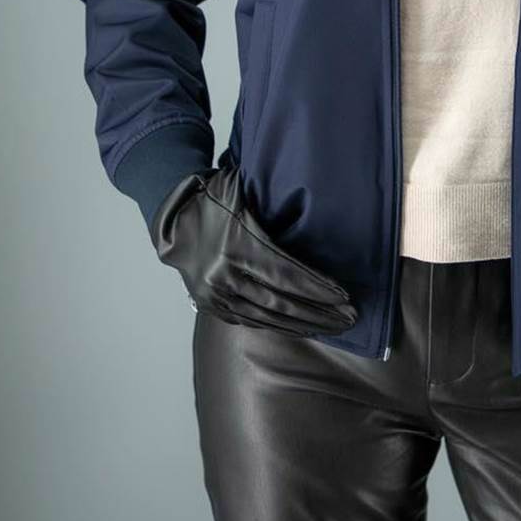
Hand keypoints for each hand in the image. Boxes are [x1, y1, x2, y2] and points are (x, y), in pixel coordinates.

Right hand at [150, 162, 358, 337]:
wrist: (170, 219)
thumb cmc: (214, 198)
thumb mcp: (243, 193)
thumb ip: (273, 204)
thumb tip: (316, 205)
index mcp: (236, 245)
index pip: (286, 275)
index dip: (317, 288)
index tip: (344, 296)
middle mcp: (224, 275)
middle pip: (281, 302)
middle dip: (319, 312)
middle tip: (349, 318)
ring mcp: (215, 294)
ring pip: (267, 317)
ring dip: (303, 324)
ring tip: (332, 327)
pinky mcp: (211, 305)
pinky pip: (250, 320)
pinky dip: (277, 325)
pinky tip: (300, 326)